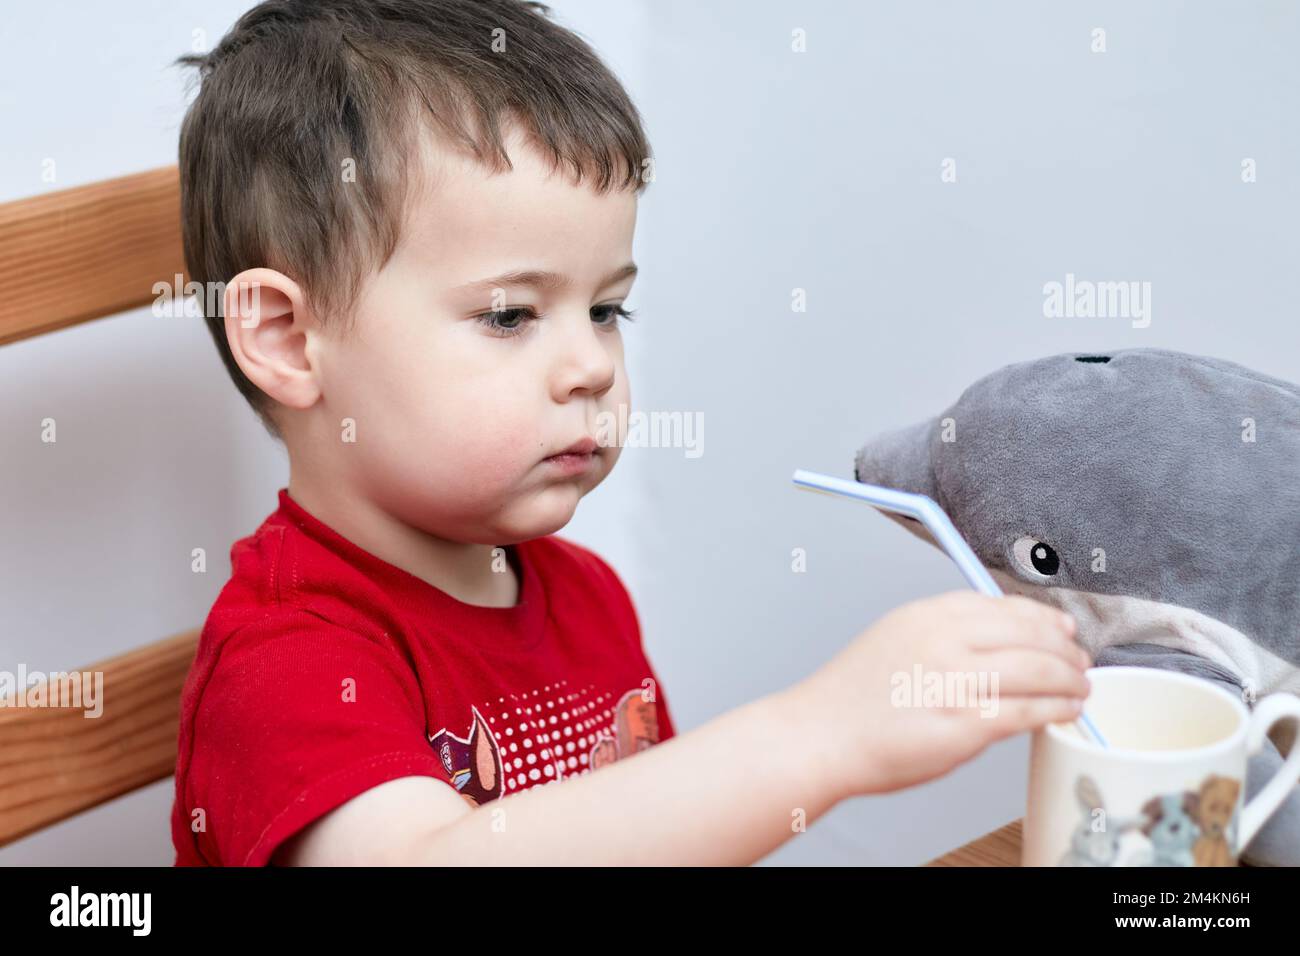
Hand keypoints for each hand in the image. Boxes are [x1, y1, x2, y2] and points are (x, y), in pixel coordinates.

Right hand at [783, 591, 1090, 801]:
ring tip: (1081, 687)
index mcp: (929, 614)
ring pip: (1040, 670)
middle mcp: (945, 640)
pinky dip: (1058, 709)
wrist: (821, 735)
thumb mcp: (895, 635)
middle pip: (1031, 634)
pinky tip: (1067, 710)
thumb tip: (998, 637)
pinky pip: (1029, 711)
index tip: (1061, 627)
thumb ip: (943, 630)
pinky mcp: (965, 724)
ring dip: (1070, 679)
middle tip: (1080, 660)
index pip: (1004, 606)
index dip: (1043, 617)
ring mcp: (957, 682)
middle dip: (1066, 648)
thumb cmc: (854, 696)